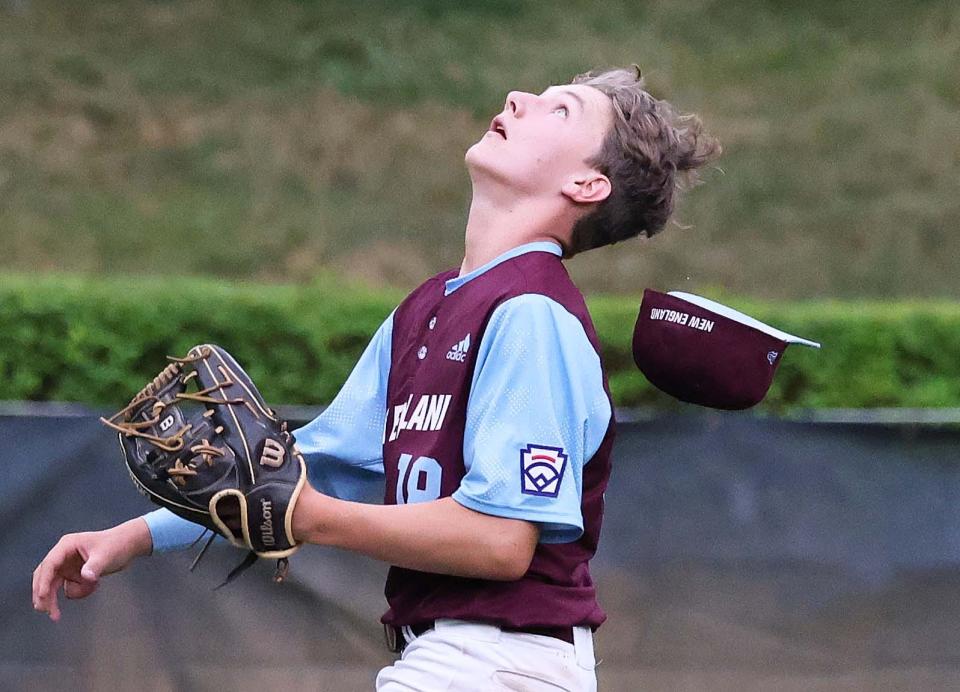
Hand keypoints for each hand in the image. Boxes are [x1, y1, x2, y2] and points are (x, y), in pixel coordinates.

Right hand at [32, 517, 152, 620]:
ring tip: (88, 591)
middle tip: (48, 611)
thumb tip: (85, 577)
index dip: (44, 581)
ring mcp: (67, 565)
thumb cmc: (117, 545)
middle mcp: (63, 555)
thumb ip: (94, 567)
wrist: (129, 545)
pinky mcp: (74, 574)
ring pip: (53, 586)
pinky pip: (68, 588)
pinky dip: (79, 591)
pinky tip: (94, 585)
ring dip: (63, 595)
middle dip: (45, 595)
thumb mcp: (106, 556)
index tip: (43, 596)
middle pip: (45, 577)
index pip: (49, 564)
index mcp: (67, 545)